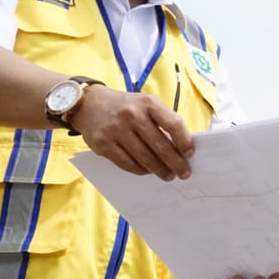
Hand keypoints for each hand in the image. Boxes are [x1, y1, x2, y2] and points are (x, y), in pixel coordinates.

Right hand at [70, 85, 193, 181]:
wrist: (89, 104)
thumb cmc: (126, 106)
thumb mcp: (146, 104)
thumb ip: (162, 121)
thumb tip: (180, 147)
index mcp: (148, 103)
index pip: (173, 124)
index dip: (184, 141)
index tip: (189, 153)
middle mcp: (132, 115)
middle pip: (160, 145)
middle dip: (175, 163)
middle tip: (184, 173)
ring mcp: (116, 130)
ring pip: (144, 158)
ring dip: (159, 170)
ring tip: (168, 175)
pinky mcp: (103, 144)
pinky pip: (127, 163)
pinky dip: (140, 170)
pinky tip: (148, 171)